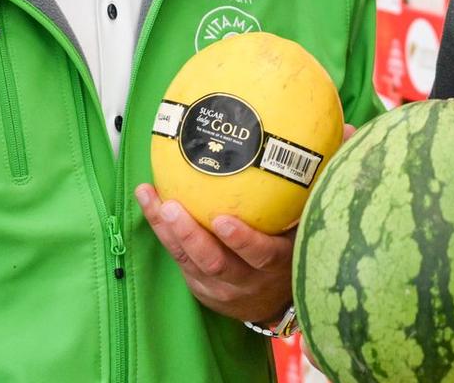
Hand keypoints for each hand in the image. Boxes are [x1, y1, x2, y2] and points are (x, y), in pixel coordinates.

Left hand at [135, 184, 293, 323]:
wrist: (270, 302)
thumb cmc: (286, 250)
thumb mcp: (299, 233)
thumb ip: (298, 203)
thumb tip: (305, 152)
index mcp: (276, 264)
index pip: (261, 255)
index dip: (242, 240)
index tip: (223, 219)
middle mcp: (247, 280)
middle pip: (215, 263)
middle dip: (191, 235)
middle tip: (171, 206)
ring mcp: (220, 288)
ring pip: (189, 261)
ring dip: (166, 229)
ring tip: (150, 197)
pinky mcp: (199, 288)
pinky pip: (178, 259)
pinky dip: (162, 231)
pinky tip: (148, 201)